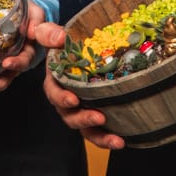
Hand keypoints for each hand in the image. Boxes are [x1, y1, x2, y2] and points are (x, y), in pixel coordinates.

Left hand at [0, 0, 44, 97]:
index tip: (6, 63)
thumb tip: (33, 30)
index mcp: (27, 52)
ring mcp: (2, 65)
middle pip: (5, 78)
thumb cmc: (29, 16)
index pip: (24, 60)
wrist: (21, 16)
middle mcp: (14, 63)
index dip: (16, 63)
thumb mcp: (35, 14)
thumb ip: (36, 21)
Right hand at [30, 19, 125, 149]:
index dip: (61, 98)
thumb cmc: (62, 43)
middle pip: (70, 116)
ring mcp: (81, 109)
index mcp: (54, 82)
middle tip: (99, 118)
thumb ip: (51, 34)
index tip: (73, 99)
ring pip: (86, 128)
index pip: (53, 93)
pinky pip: (100, 130)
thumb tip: (59, 37)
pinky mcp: (95, 113)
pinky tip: (124, 140)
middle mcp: (66, 100)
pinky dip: (109, 136)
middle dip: (83, 119)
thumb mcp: (52, 35)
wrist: (74, 49)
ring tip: (116, 140)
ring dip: (100, 136)